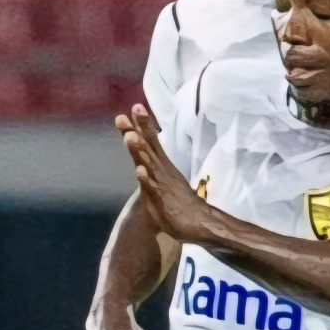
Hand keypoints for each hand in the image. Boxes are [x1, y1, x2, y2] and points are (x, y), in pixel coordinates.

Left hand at [116, 104, 212, 242]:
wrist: (199, 222)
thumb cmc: (180, 201)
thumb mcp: (164, 179)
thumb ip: (154, 166)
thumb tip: (147, 154)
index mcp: (161, 164)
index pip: (151, 140)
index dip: (143, 125)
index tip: (135, 107)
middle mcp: (161, 170)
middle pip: (149, 146)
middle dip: (139, 129)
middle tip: (131, 111)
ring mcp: (162, 183)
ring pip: (149, 164)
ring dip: (139, 150)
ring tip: (129, 137)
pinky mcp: (161, 199)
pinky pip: (151, 188)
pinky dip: (145, 179)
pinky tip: (138, 171)